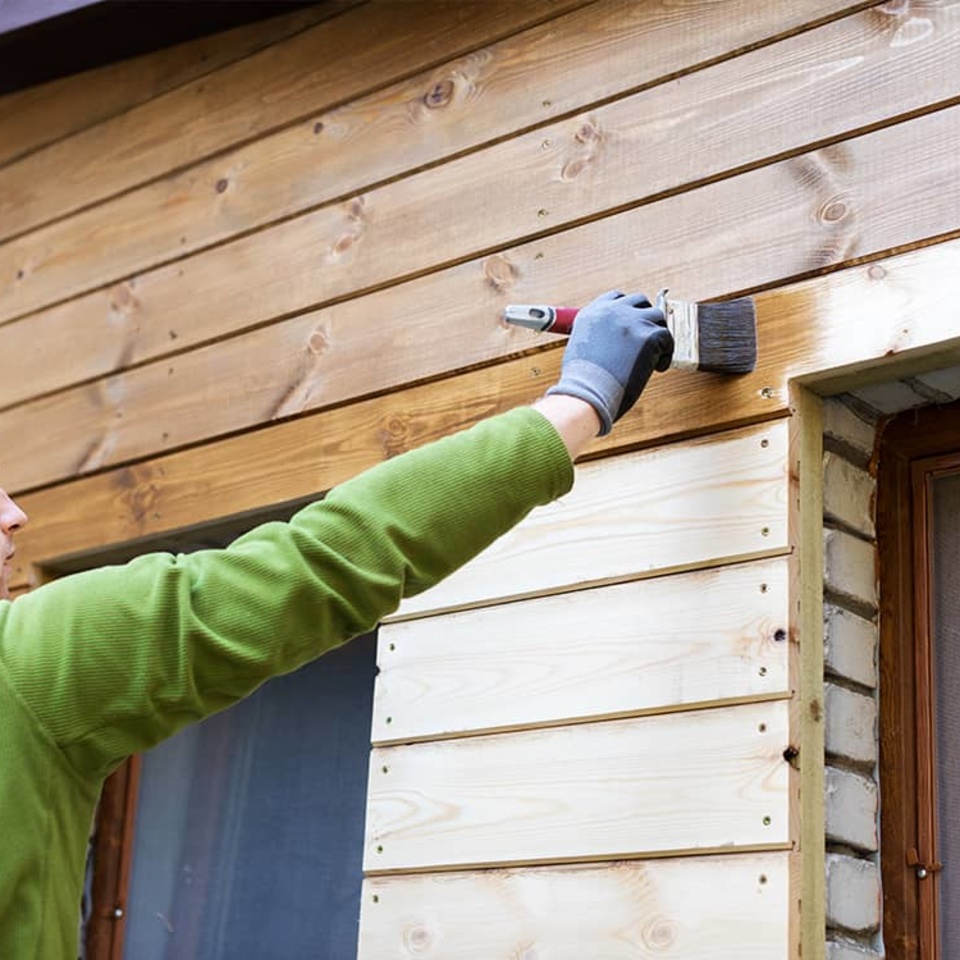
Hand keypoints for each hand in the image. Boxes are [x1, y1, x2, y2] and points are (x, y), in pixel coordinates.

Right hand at [546, 290, 673, 434]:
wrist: (589, 393)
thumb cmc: (583, 383)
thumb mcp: (580, 349)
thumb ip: (596, 337)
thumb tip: (611, 344)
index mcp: (592, 313)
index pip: (616, 297)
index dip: (628, 310)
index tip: (632, 325)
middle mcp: (611, 311)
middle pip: (640, 301)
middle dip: (645, 318)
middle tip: (646, 339)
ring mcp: (631, 321)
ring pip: (657, 316)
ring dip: (657, 334)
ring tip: (653, 356)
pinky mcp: (649, 335)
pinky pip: (667, 338)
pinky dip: (666, 354)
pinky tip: (656, 368)